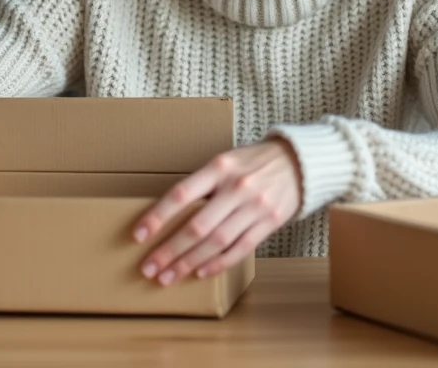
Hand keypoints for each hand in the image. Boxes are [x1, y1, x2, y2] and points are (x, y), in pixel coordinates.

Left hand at [132, 139, 302, 285]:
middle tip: (148, 268)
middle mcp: (236, 187)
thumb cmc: (252, 162)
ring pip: (216, 242)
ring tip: (168, 277)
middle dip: (169, 250)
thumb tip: (168, 214)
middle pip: (197, 226)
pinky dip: (219, 264)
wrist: (299, 163)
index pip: (181, 194)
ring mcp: (255, 206)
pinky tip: (200, 273)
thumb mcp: (224, 161)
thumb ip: (202, 185)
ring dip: (189, 263)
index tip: (138, 235)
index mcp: (219, 167)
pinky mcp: (270, 222)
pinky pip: (241, 249)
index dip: (157, 216)